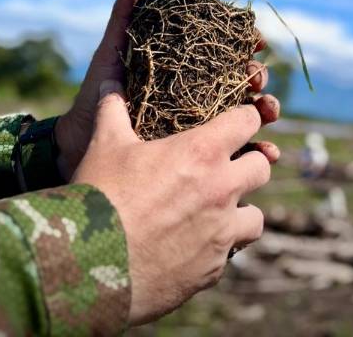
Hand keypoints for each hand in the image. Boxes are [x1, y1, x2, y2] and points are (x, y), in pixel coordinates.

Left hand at [55, 0, 278, 178]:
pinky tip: (266, 149)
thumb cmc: (97, 90)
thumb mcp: (115, 50)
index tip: (255, 40)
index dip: (245, 43)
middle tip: (257, 80)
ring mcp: (202, 126)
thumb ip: (126, 14)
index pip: (225, 52)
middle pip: (243, 82)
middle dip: (258, 78)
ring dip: (266, 110)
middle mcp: (199, 95)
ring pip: (248, 117)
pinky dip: (258, 150)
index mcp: (185, 69)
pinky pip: (237, 154)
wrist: (81, 141)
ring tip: (268, 111)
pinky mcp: (200, 155)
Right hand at [73, 80, 276, 325]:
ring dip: (241, 210)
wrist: (90, 266)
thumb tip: (109, 82)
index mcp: (202, 152)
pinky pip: (230, 253)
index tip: (236, 121)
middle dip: (249, 163)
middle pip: (262, 167)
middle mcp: (221, 190)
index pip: (248, 121)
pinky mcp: (213, 270)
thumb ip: (113, 109)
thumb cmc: (100, 197)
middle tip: (225, 167)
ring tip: (217, 211)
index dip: (244, 118)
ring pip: (257, 217)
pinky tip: (193, 244)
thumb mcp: (105, 145)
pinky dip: (218, 247)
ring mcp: (221, 234)